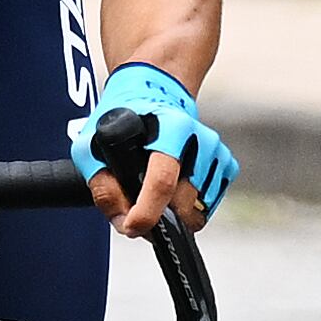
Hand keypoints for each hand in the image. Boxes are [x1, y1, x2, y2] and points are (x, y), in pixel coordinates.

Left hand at [75, 59, 233, 233]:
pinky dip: (190, 206)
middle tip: (137, 207)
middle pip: (182, 202)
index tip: (133, 227)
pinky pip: (209, 204)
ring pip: (198, 209)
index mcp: (170, 129)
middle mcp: (199, 139)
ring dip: (174, 211)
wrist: (157, 93)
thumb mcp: (94, 145)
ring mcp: (216, 152)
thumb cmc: (125, 119)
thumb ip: (102, 185)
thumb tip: (122, 220)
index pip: (162, 181)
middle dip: (158, 215)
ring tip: (155, 190)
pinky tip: (174, 187)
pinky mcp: (226, 164)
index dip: (147, 214)